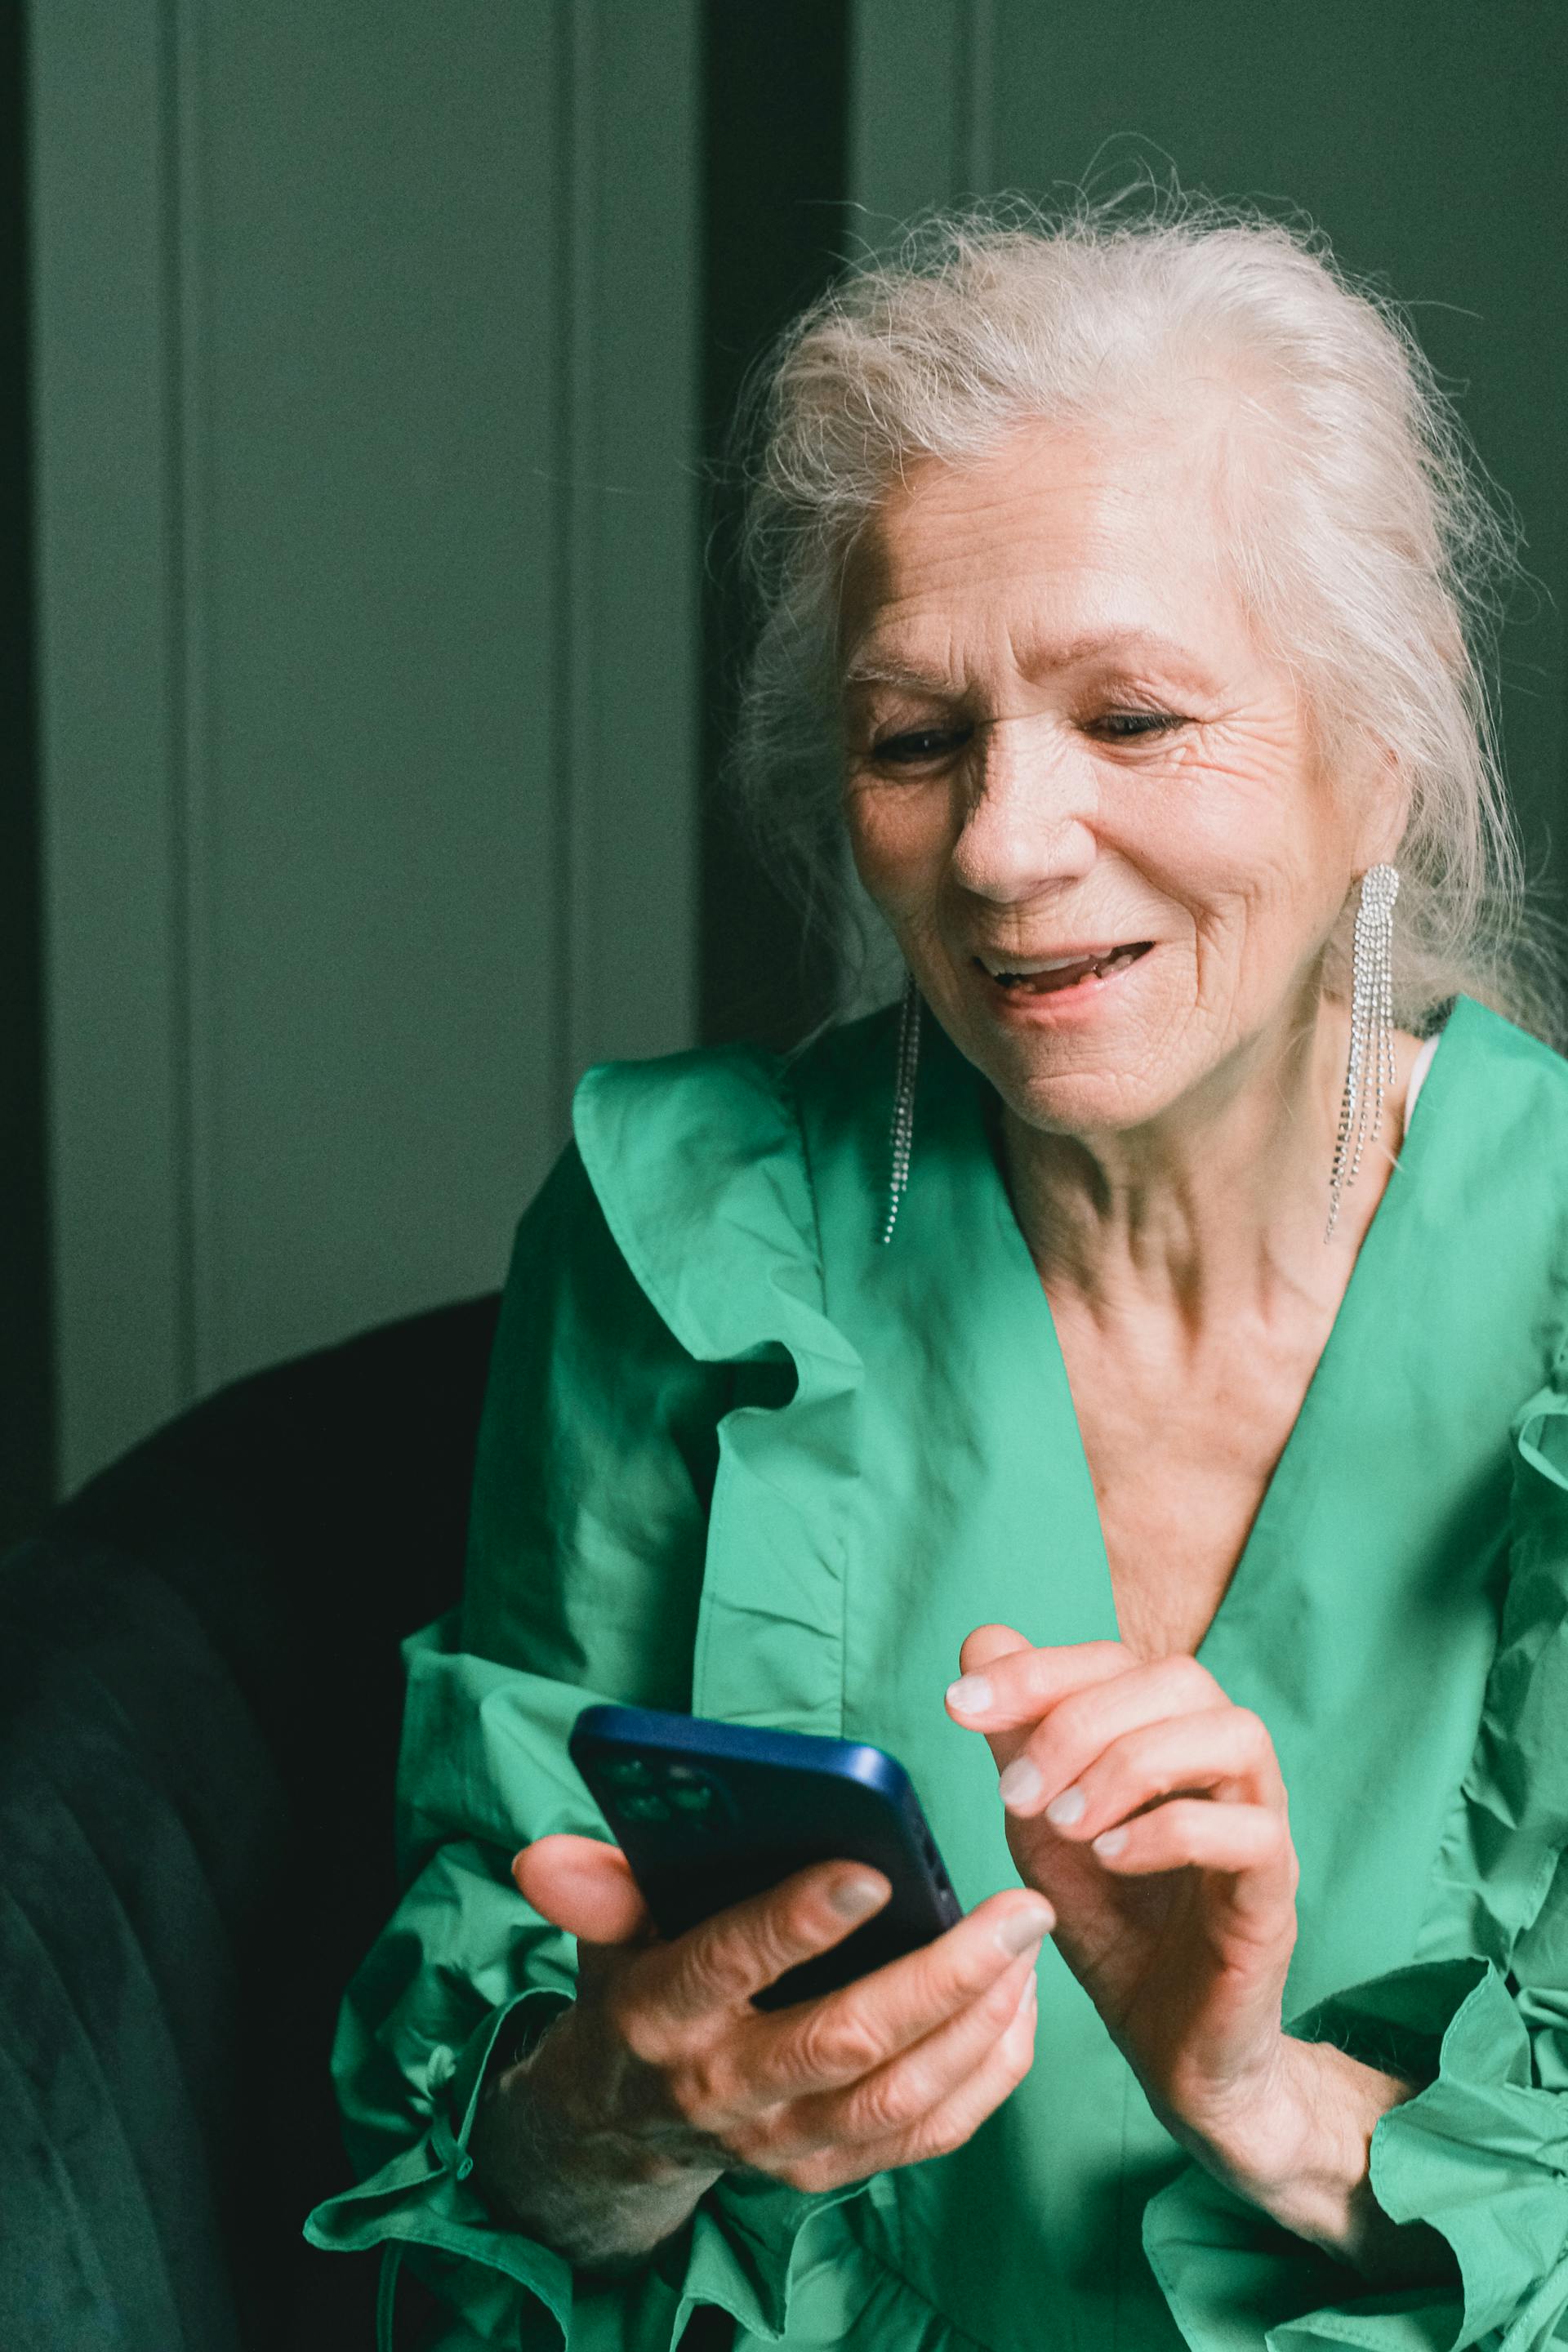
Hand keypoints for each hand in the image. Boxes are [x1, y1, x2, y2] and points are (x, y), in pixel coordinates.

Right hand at [473, 1833, 1050, 2261]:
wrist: (623, 2125)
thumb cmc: (636, 1989)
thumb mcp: (606, 1931)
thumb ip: (596, 1886)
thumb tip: (543, 1856)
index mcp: (663, 2015)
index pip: (731, 1964)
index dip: (800, 1920)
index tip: (875, 1869)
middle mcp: (725, 2091)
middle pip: (845, 2040)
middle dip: (942, 1974)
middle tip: (1016, 1908)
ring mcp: (783, 2144)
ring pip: (900, 2096)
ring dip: (979, 2022)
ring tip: (1028, 1946)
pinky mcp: (830, 2175)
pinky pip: (928, 2136)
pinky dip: (987, 2075)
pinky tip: (1021, 2005)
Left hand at [946, 1626, 1298, 2157]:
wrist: (1168, 2045)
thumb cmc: (1114, 1924)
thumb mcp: (1042, 1824)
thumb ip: (1018, 1739)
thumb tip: (983, 1640)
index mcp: (1167, 1733)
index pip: (1115, 1658)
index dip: (1036, 1670)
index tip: (959, 1706)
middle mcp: (1223, 1762)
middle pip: (1179, 1678)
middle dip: (1080, 1718)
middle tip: (1015, 1791)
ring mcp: (1259, 1822)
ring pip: (1234, 1733)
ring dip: (1133, 1764)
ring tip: (1065, 1823)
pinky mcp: (1276, 1893)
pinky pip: (1251, 1831)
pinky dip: (1171, 1831)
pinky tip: (1110, 1858)